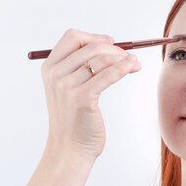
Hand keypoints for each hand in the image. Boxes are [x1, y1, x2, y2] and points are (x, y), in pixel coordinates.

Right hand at [40, 28, 141, 158]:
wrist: (70, 149)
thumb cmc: (75, 119)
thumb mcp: (68, 89)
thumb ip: (80, 67)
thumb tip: (111, 46)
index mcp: (50, 67)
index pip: (72, 37)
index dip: (94, 36)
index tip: (111, 43)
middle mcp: (56, 74)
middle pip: (90, 46)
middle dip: (114, 49)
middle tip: (129, 56)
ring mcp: (67, 86)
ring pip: (101, 59)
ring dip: (123, 58)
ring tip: (135, 64)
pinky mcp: (82, 98)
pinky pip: (108, 75)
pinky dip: (123, 68)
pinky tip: (133, 67)